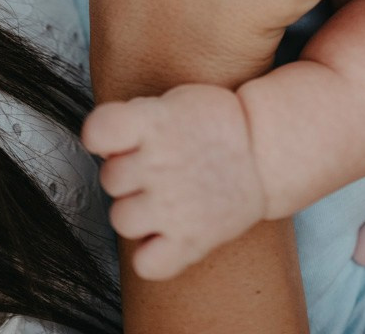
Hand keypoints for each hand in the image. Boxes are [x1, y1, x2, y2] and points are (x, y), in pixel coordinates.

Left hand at [84, 84, 266, 279]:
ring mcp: (173, 205)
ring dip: (136, 211)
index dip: (99, 136)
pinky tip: (166, 233)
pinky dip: (152, 254)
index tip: (115, 140)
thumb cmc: (216, 123)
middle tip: (156, 168)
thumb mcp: (175, 101)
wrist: (266, 151)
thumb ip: (137, 119)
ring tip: (162, 199)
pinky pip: (146, 264)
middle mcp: (159, 163)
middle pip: (109, 178)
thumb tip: (104, 149)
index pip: (98, 131)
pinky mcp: (190, 240)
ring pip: (120, 219)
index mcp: (155, 122)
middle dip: (128, 174)